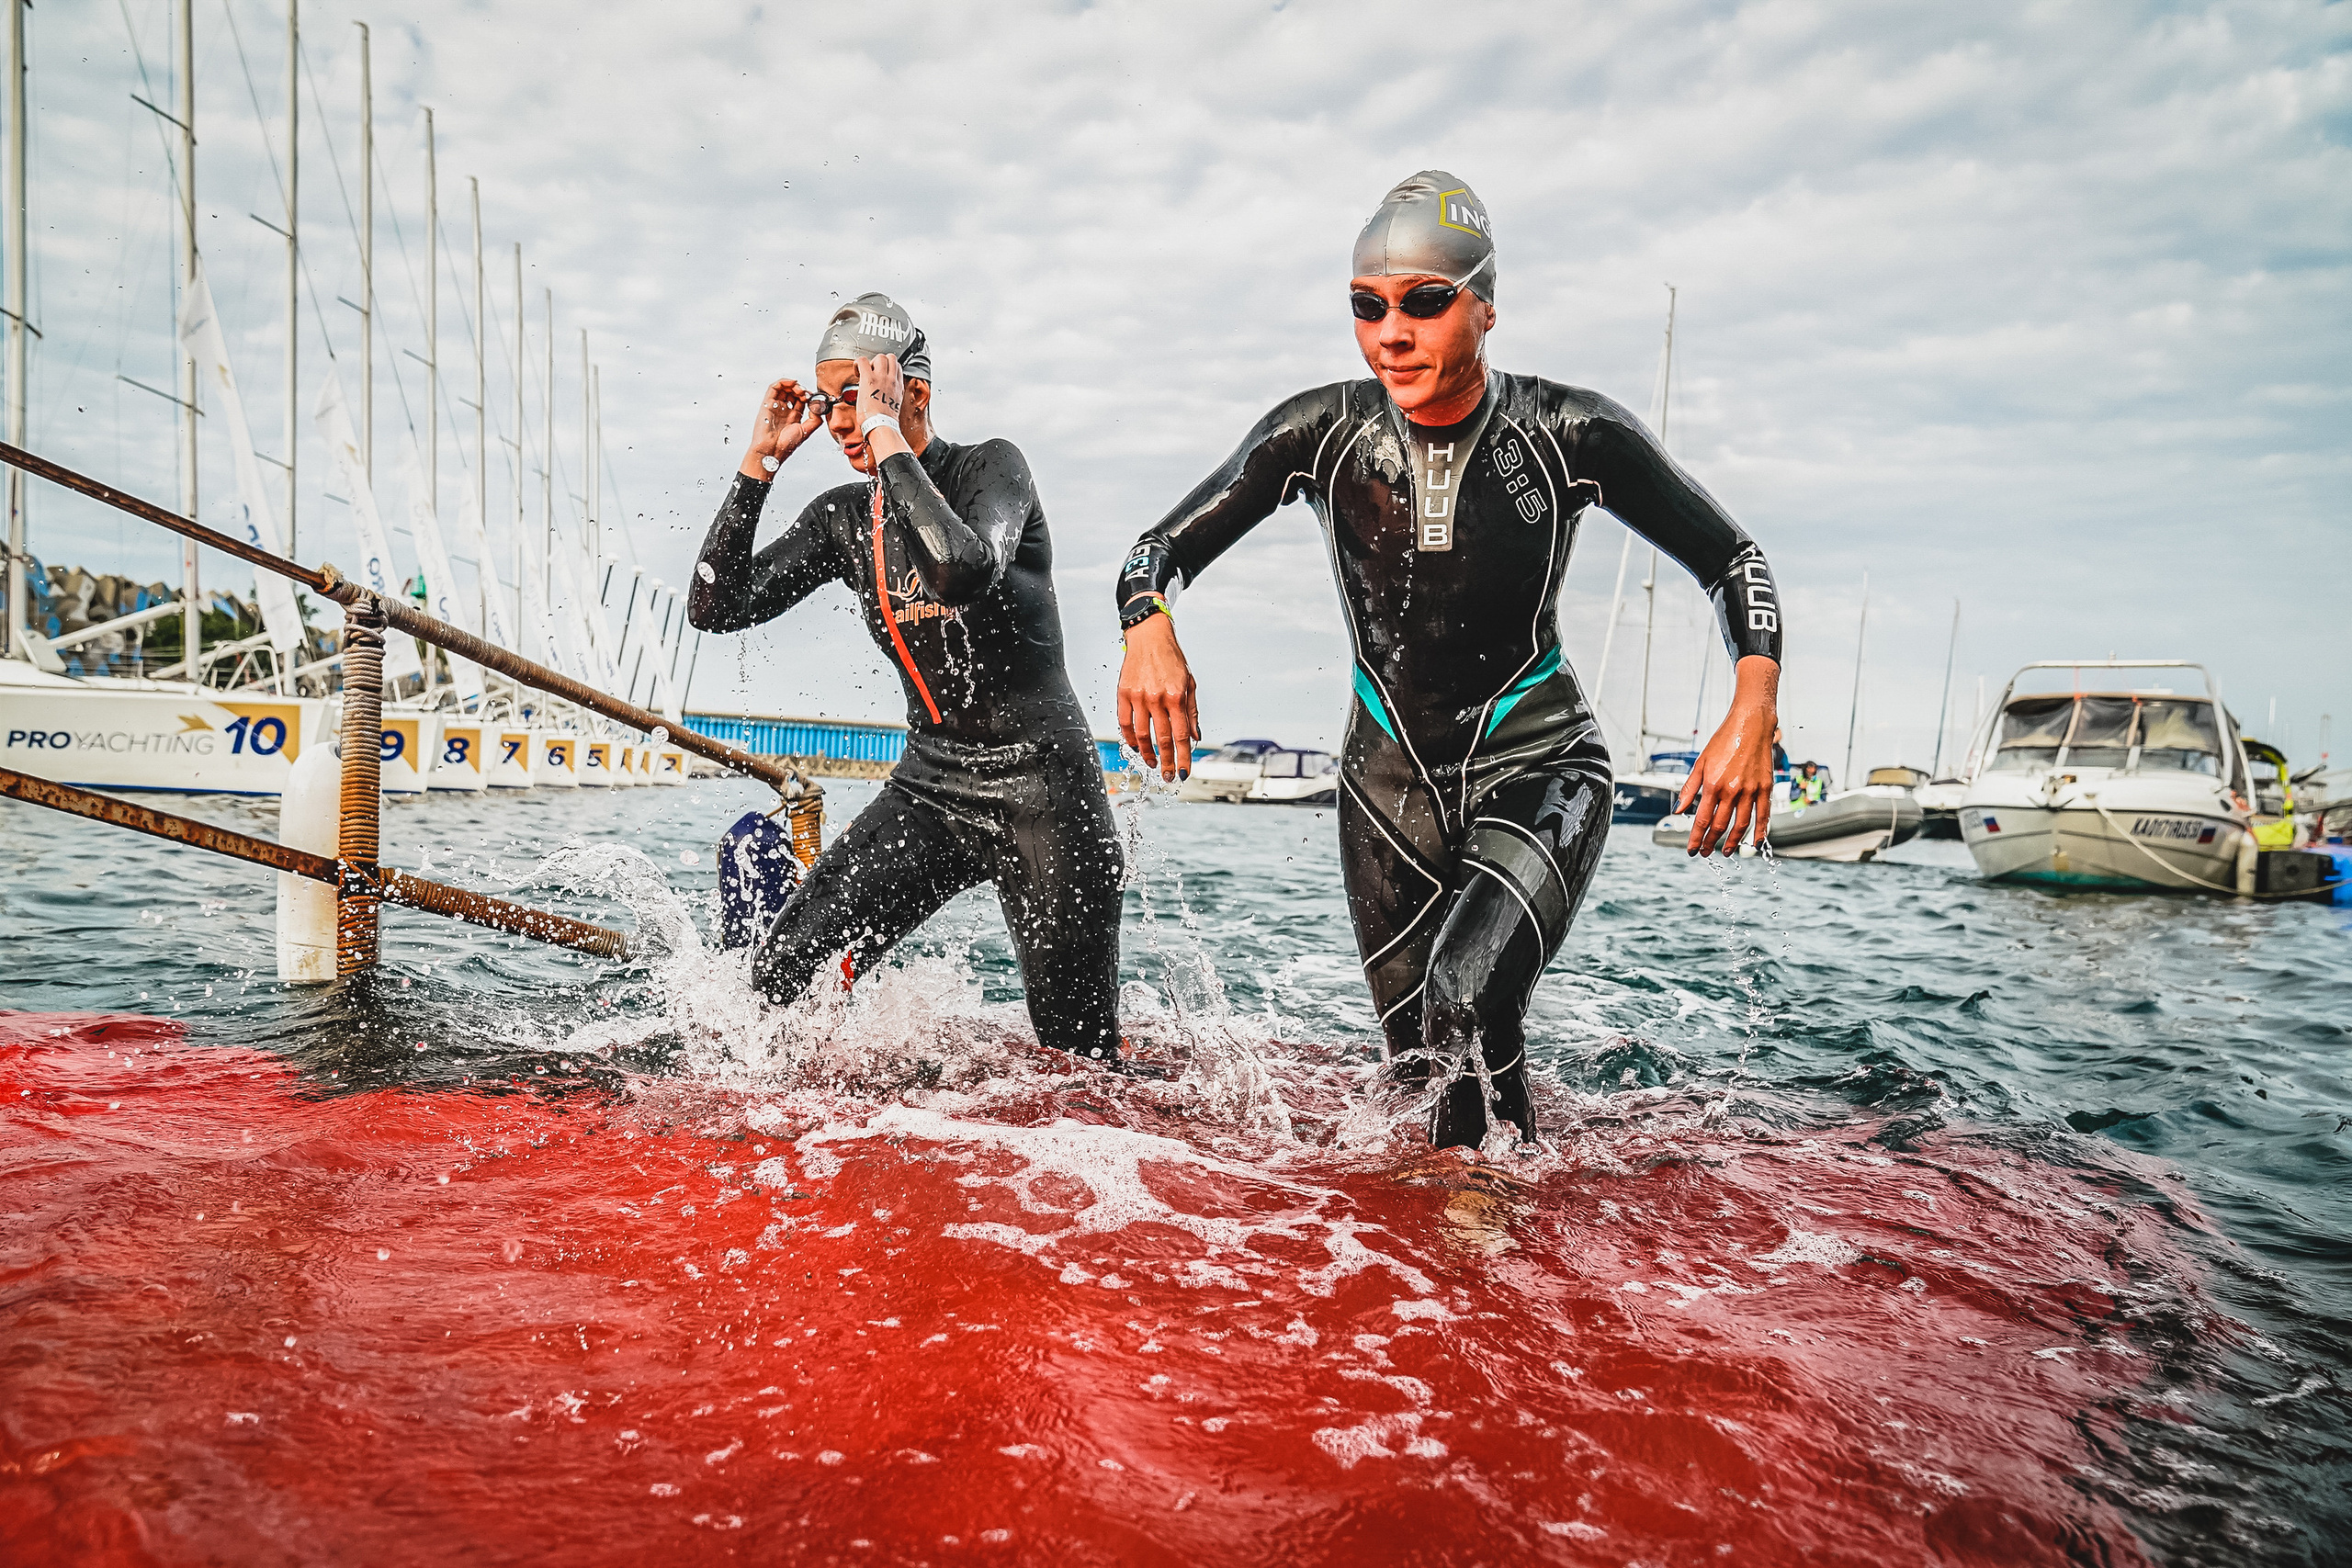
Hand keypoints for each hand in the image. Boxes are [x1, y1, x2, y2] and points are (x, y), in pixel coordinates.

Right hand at [739, 376, 823, 479]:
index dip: (807, 396)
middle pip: (792, 393)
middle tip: (806, 394)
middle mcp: (783, 411)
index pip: (800, 401)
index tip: (812, 398)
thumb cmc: (785, 445)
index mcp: (792, 417)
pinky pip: (773, 388)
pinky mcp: (767, 404)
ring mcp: (775, 406)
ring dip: (794, 385)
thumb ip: (815, 419)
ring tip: (800, 390)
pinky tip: (792, 383)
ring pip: (784, 388)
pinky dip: (783, 382)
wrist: (772, 451)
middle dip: (801, 390)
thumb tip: (818, 407)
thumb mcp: (806, 431)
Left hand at [854, 354, 911, 464]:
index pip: (898, 367)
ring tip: (865, 372)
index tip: (881, 375)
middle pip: (890, 358)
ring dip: (871, 362)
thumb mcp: (895, 406)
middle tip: (872, 372)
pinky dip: (858, 363)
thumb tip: (886, 397)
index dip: (888, 368)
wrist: (882, 425)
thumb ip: (892, 397)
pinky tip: (857, 372)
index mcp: (898, 386)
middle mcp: (892, 380)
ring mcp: (881, 378)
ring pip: (880, 356)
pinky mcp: (869, 379)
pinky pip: (862, 361)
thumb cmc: (885, 421)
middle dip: (880, 362)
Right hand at [1116, 613, 1199, 780]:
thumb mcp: (1189, 684)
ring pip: (1141, 735)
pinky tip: (1137, 748)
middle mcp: (1157, 698)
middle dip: (1167, 762)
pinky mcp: (1123, 694)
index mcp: (1176, 697)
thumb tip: (1194, 738)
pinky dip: (1130, 739)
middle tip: (1167, 777)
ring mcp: (1138, 696)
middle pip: (1162, 739)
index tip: (1183, 773)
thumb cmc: (1172, 660)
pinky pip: (1125, 723)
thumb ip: (1191, 713)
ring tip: (1153, 764)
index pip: (1181, 736)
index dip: (1182, 758)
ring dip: (1148, 754)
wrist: (1149, 637)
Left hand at [1676, 655, 1779, 855]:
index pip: (1701, 820)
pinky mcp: (1766, 787)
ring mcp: (1751, 790)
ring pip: (1741, 824)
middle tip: (1705, 853)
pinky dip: (1759, 831)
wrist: (1751, 724)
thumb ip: (1690, 788)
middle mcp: (1732, 790)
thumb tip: (1679, 809)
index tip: (1692, 850)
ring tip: (1725, 851)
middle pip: (1719, 825)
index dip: (1696, 838)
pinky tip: (1754, 842)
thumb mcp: (1700, 762)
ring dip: (1732, 841)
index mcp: (1712, 784)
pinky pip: (1764, 814)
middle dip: (1710, 843)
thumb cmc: (1724, 740)